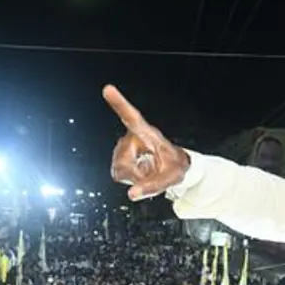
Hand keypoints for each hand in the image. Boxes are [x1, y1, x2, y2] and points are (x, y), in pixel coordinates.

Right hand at [104, 85, 190, 200]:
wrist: (176, 169)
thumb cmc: (176, 167)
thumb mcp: (171, 178)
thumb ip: (153, 186)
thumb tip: (131, 194)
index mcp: (148, 134)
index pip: (132, 117)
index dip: (119, 104)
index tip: (108, 89)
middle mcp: (134, 137)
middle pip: (122, 159)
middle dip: (135, 173)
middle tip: (152, 174)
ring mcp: (126, 148)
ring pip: (119, 168)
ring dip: (133, 176)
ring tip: (149, 172)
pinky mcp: (121, 158)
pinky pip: (118, 173)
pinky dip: (129, 178)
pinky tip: (141, 174)